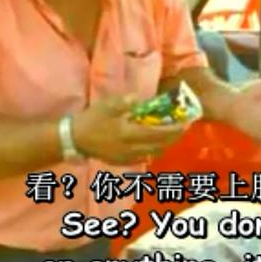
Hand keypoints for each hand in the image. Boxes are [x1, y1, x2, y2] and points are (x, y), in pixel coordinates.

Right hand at [71, 94, 189, 164]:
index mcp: (128, 134)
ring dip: (164, 144)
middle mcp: (131, 149)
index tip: (186, 123)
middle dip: (174, 137)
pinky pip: (143, 157)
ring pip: (153, 153)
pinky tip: (152, 141)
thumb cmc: (91, 120)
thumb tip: (140, 100)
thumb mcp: (108, 105)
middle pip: (160, 146)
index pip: (159, 134)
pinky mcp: (122, 162)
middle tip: (183, 127)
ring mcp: (126, 158)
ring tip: (170, 132)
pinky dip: (152, 149)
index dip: (175, 129)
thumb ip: (126, 102)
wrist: (74, 139)